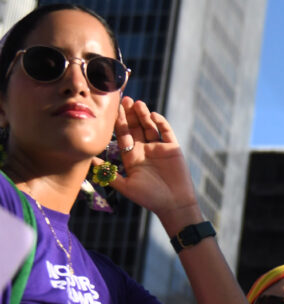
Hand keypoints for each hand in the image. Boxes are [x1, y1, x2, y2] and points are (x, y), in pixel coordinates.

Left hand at [99, 96, 198, 219]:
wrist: (174, 204)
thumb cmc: (149, 198)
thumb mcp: (126, 186)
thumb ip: (109, 173)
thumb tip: (90, 161)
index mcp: (132, 157)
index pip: (123, 135)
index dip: (117, 122)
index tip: (111, 109)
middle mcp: (145, 150)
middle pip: (136, 127)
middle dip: (130, 114)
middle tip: (123, 99)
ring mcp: (159, 148)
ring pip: (150, 127)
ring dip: (143, 115)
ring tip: (137, 103)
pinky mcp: (173, 148)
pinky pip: (166, 132)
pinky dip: (161, 123)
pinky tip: (153, 115)